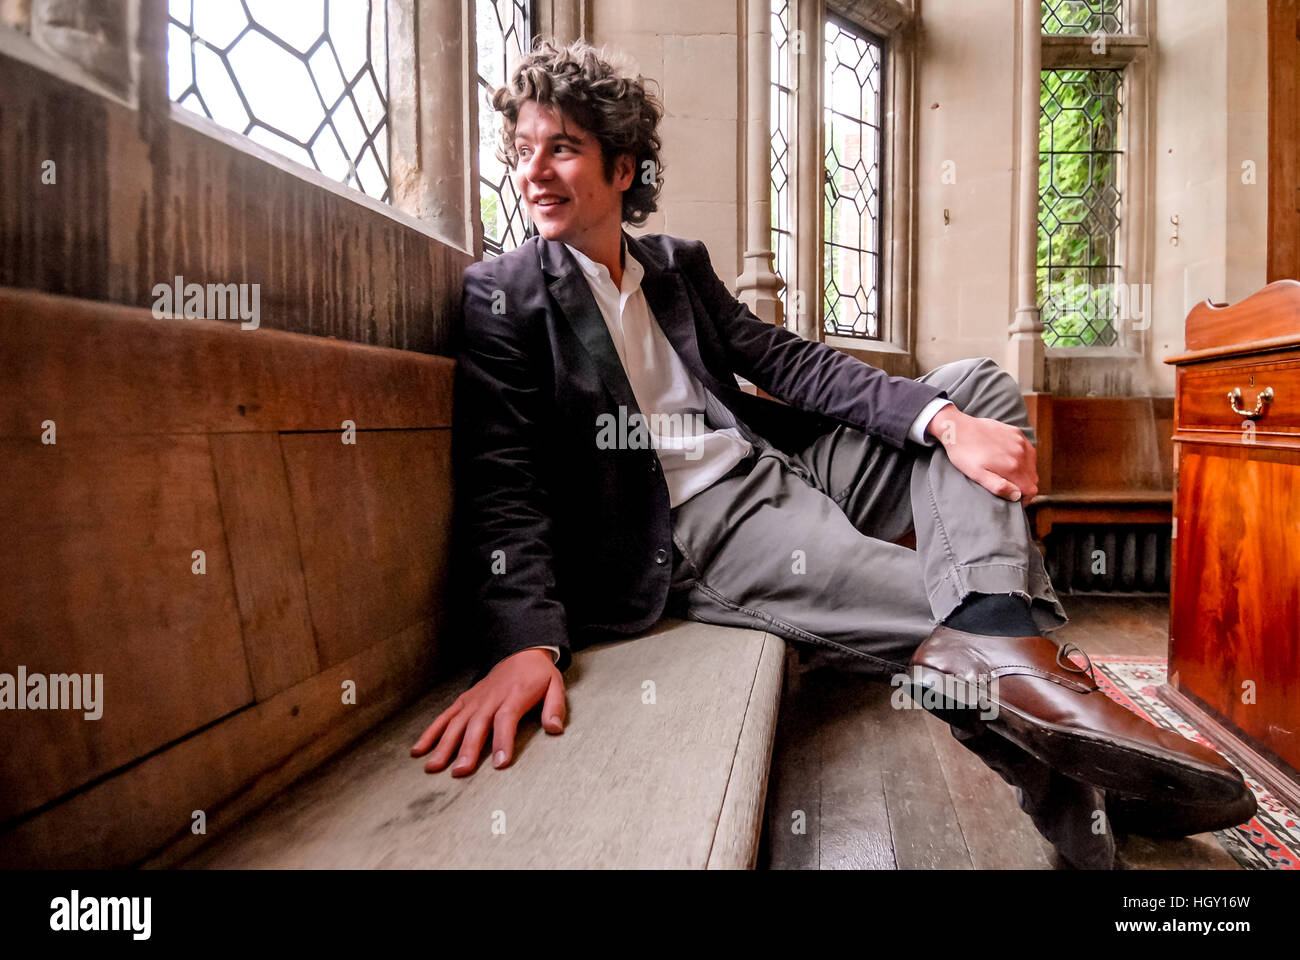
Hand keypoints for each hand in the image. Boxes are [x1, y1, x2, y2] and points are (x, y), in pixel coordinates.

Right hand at [411, 648, 565, 775]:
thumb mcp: (555, 686)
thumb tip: (555, 729)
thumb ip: (555, 708)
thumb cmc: (538, 675)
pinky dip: (431, 732)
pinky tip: (419, 750)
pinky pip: (445, 716)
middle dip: (467, 749)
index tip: (499, 762)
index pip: (506, 719)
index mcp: (514, 696)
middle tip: (460, 771)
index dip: (502, 741)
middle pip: (477, 725)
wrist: (521, 652)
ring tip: (433, 767)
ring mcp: (474, 700)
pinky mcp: (464, 700)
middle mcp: (490, 698)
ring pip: (456, 723)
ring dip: (444, 745)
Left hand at [927, 406, 1038, 503]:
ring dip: (1024, 472)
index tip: (1016, 501)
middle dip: (1024, 486)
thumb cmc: (964, 454)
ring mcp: (1020, 442)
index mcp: (1012, 467)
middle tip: (1010, 487)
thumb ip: (998, 487)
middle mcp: (1021, 454)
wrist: (959, 428)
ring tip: (1008, 473)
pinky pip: (1027, 450)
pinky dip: (1022, 457)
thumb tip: (1017, 495)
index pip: (1031, 490)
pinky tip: (1008, 457)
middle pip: (1033, 478)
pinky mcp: (1016, 433)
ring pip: (1032, 464)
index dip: (1025, 499)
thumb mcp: (977, 475)